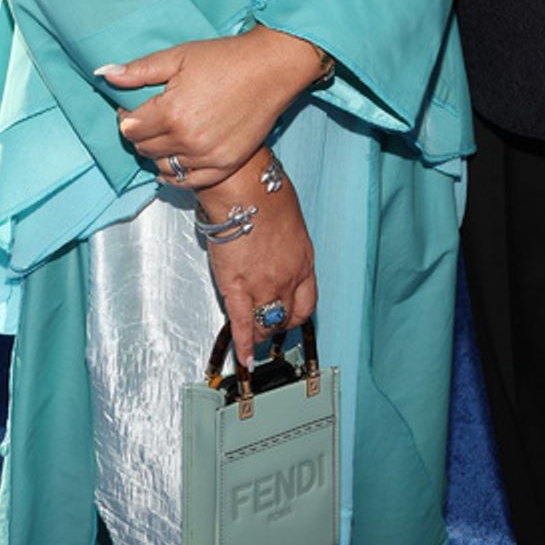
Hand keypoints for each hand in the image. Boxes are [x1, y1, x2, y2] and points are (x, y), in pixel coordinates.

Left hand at [99, 27, 325, 185]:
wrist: (272, 68)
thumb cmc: (226, 58)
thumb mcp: (179, 56)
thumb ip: (140, 71)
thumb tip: (103, 75)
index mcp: (171, 111)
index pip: (129, 128)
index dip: (128, 116)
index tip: (136, 107)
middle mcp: (187, 139)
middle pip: (144, 148)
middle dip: (142, 133)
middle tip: (153, 118)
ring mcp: (207, 156)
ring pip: (163, 166)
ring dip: (159, 152)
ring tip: (170, 132)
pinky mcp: (224, 165)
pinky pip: (187, 181)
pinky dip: (178, 172)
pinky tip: (181, 155)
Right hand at [200, 150, 316, 367]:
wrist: (244, 186)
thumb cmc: (264, 191)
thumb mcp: (289, 219)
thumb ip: (285, 241)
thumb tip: (274, 246)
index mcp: (304, 259)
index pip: (307, 301)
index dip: (297, 314)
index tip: (291, 318)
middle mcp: (288, 278)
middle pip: (288, 317)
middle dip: (279, 326)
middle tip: (271, 329)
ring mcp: (263, 286)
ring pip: (266, 324)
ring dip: (261, 333)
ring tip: (254, 337)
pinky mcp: (237, 288)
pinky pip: (242, 325)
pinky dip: (243, 345)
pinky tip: (243, 357)